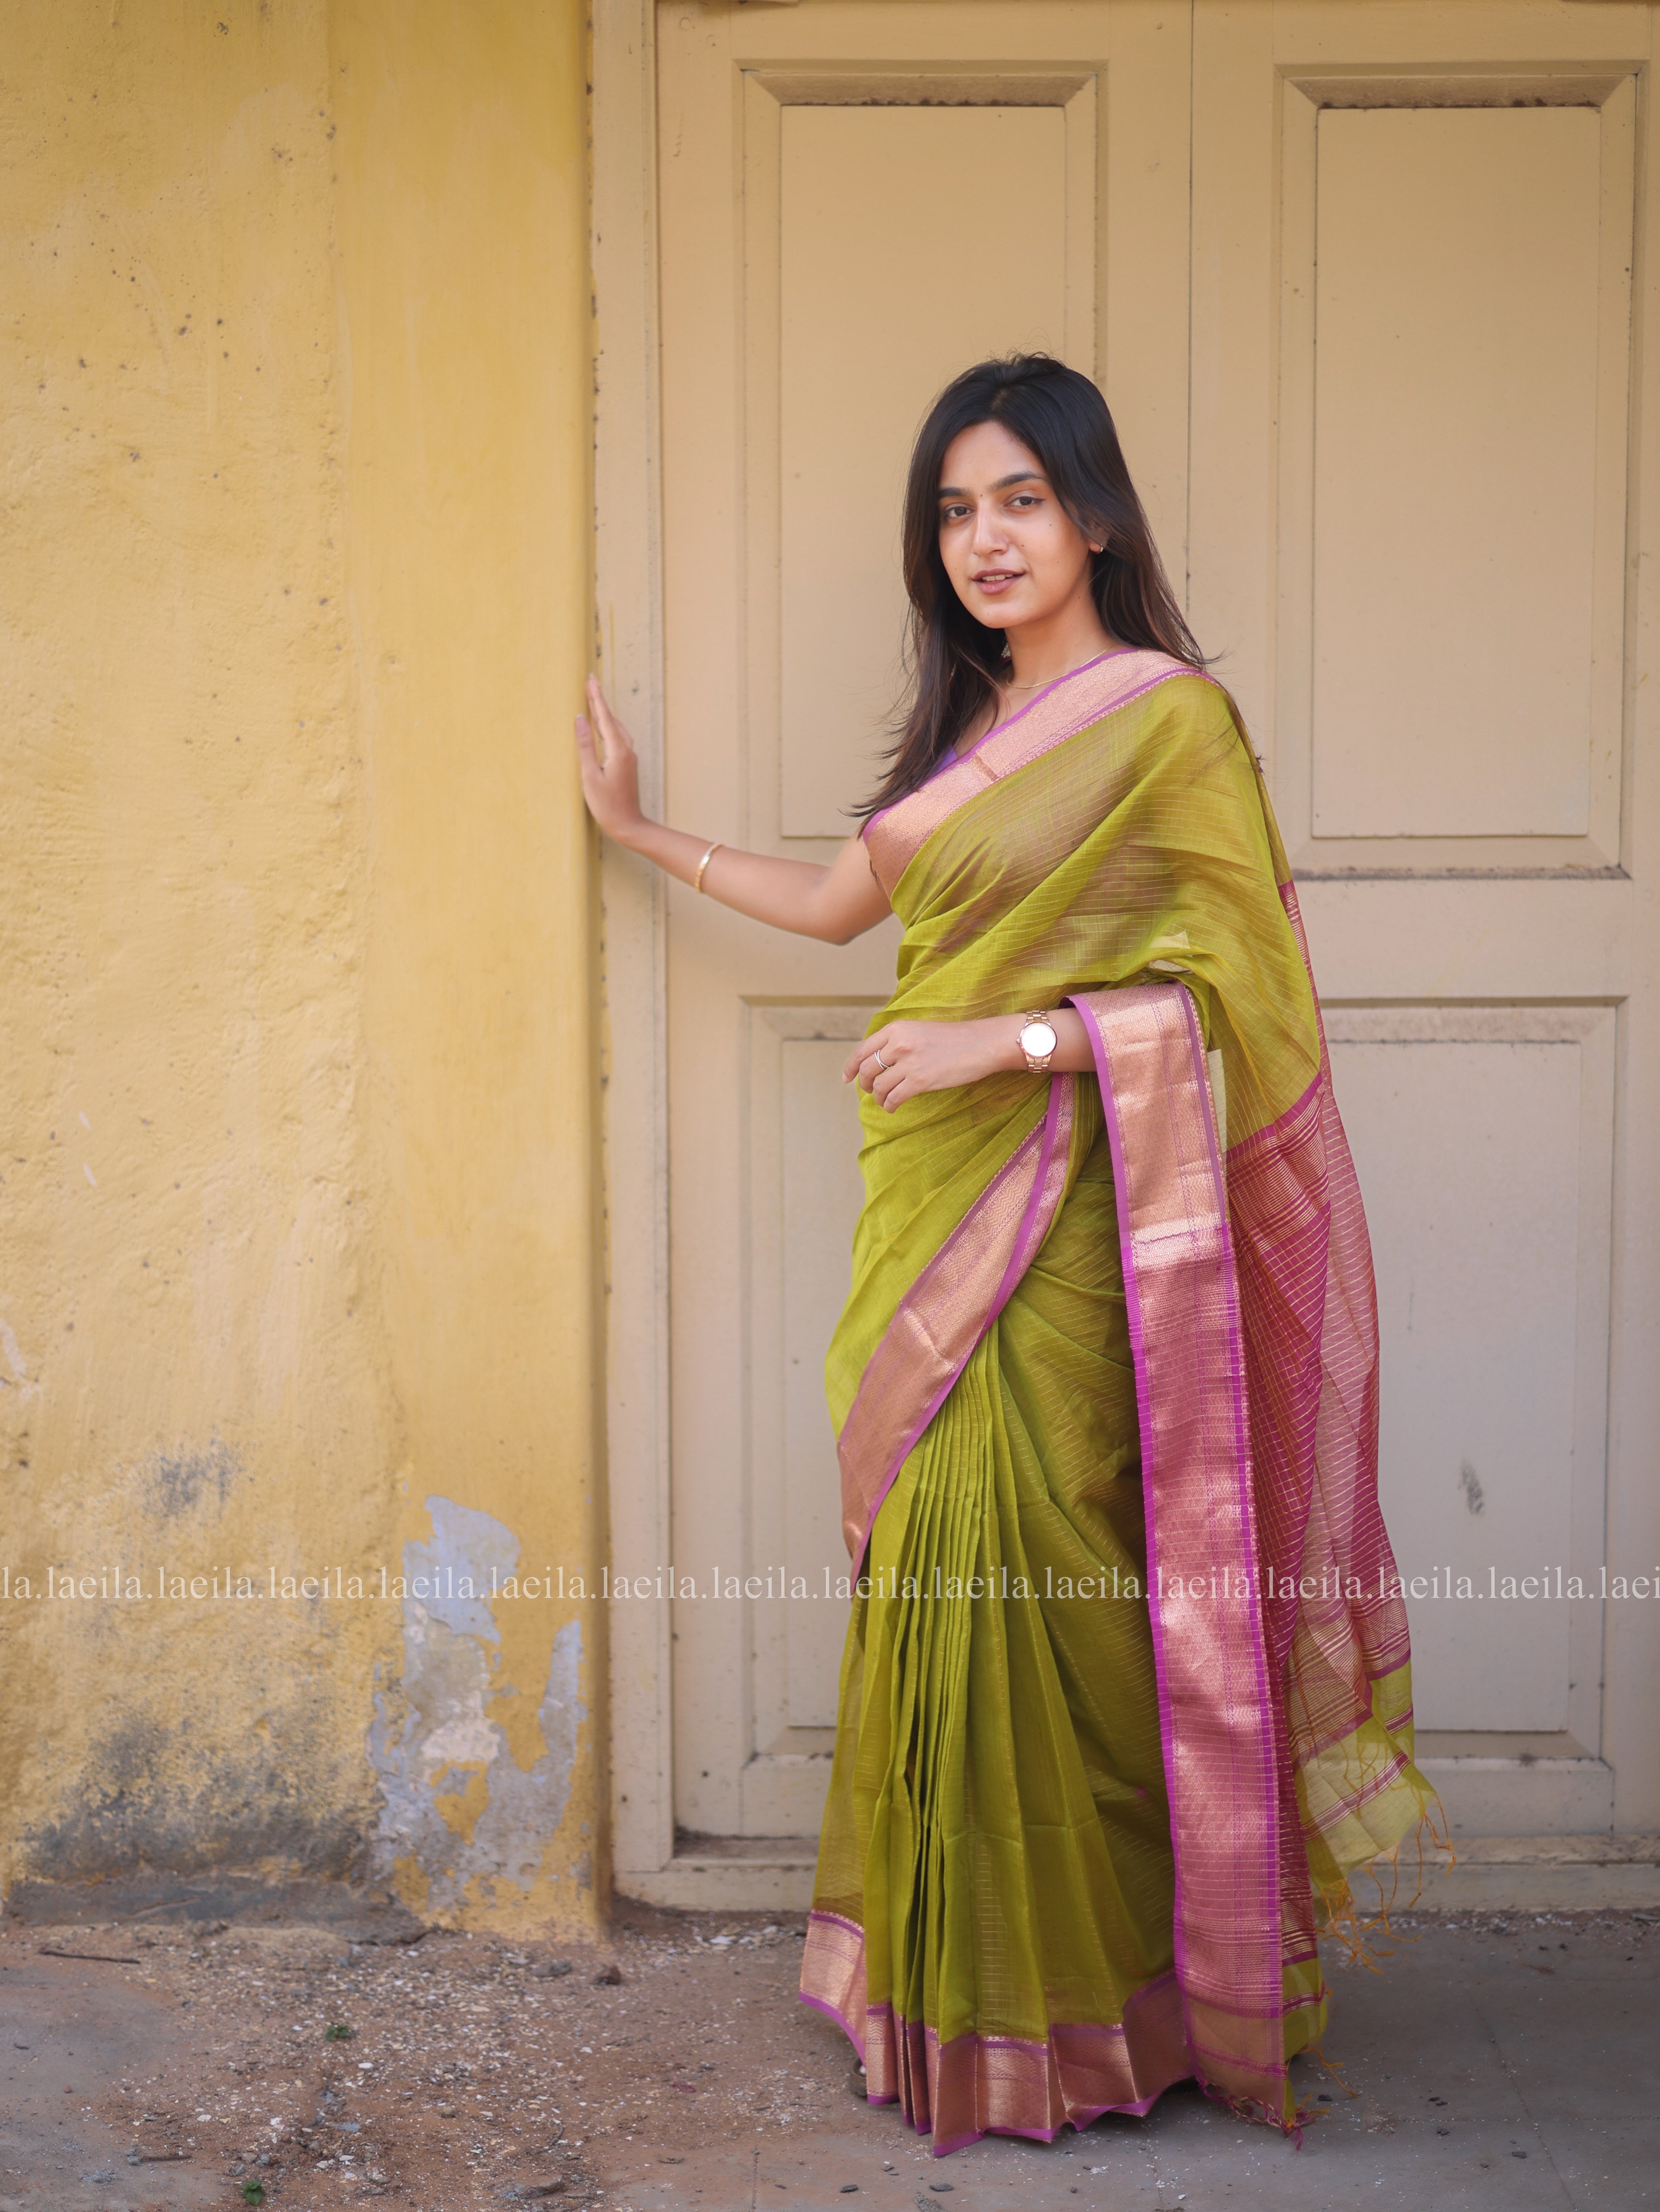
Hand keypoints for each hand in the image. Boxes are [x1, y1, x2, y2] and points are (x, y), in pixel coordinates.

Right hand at [575, 675, 646, 843]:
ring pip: (615, 727)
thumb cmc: (607, 805)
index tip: (590, 679)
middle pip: (611, 719)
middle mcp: (626, 750)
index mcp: (617, 750)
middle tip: (590, 682)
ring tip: (593, 699)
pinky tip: (602, 726)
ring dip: (604, 712)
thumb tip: (580, 719)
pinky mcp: (627, 764)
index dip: (596, 697)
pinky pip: (617, 737)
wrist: (628, 825)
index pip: (604, 717)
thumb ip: (585, 746)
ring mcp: (629, 757)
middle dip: (600, 700)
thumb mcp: (590, 776)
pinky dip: (608, 726)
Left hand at [842, 1018, 1016, 1110]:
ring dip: (879, 1098)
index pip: (863, 1049)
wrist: (982, 1043)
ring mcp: (909, 1062)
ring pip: (879, 1086)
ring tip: (885, 1101)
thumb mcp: (920, 1031)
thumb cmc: (955, 1039)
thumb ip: (898, 1042)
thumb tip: (879, 1062)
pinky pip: (893, 1098)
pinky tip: (893, 1108)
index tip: (846, 1078)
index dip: (850, 1066)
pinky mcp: (920, 1080)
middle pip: (867, 1069)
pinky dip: (889, 1106)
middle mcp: (899, 1043)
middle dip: (865, 1084)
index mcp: (897, 1028)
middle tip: (871, 1091)